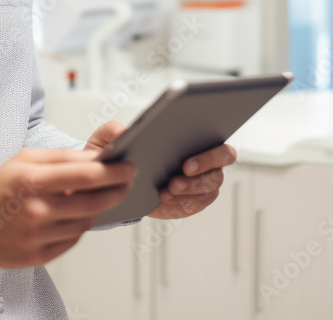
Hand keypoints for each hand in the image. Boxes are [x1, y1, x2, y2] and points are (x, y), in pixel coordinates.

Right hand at [0, 147, 136, 267]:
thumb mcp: (24, 159)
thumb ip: (62, 158)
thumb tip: (96, 158)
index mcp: (32, 180)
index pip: (86, 175)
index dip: (114, 171)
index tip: (129, 166)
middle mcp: (36, 210)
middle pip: (93, 202)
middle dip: (116, 190)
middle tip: (126, 182)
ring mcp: (37, 236)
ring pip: (86, 223)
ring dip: (96, 209)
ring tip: (94, 198)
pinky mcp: (38, 256)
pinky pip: (73, 241)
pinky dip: (78, 228)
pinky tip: (72, 217)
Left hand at [85, 122, 237, 220]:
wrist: (119, 183)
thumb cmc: (121, 153)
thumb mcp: (108, 139)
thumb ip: (111, 130)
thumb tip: (123, 131)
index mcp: (191, 133)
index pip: (216, 130)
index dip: (209, 137)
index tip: (189, 150)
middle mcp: (204, 155)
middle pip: (224, 155)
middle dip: (207, 162)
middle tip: (184, 168)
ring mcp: (202, 180)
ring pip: (212, 183)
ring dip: (192, 186)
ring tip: (169, 188)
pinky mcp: (194, 200)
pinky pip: (198, 202)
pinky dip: (184, 201)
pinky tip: (165, 197)